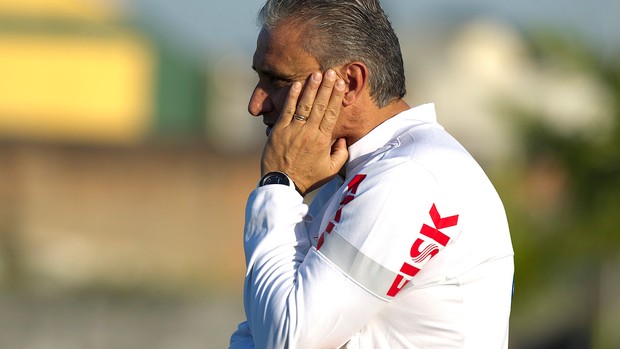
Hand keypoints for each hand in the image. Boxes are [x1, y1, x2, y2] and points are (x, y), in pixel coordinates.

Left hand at [261, 70, 347, 195]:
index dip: (336, 97)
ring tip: (316, 74)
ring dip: (310, 88)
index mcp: (323, 140)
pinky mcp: (278, 131)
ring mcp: (293, 131)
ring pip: (304, 105)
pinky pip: (287, 111)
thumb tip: (343, 139)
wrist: (283, 185)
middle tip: (331, 71)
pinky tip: (297, 85)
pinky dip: (292, 97)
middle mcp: (309, 133)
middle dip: (326, 87)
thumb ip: (341, 154)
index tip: (340, 83)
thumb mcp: (331, 170)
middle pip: (319, 105)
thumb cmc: (308, 178)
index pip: (331, 113)